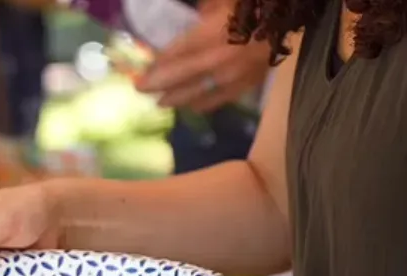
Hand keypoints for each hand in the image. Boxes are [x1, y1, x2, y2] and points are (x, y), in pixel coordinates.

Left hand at [134, 0, 270, 112]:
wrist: (293, 12)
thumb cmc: (253, 3)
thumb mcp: (224, 1)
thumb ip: (202, 12)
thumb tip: (188, 27)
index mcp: (213, 35)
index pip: (175, 56)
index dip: (156, 67)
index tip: (140, 73)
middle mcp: (221, 60)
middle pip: (181, 79)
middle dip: (158, 86)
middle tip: (140, 90)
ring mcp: (235, 75)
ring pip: (199, 94)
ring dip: (177, 99)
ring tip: (162, 103)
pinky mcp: (249, 83)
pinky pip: (220, 99)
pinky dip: (203, 104)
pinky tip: (193, 106)